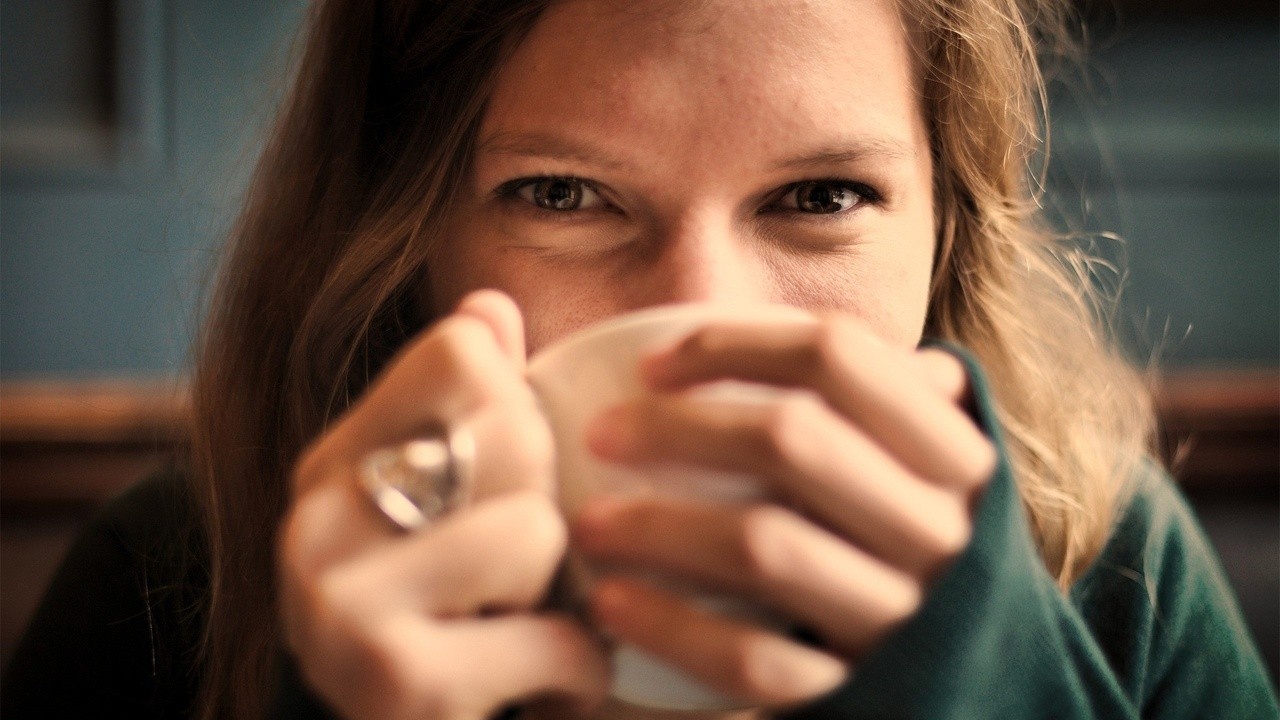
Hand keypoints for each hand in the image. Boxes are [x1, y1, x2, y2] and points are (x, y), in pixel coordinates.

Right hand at [278, 290, 608, 719]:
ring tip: (520, 625)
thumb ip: (465, 407)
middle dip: (547, 507)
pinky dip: (578, 669)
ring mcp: (343, 600)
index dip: (520, 408)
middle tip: (519, 571)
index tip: (508, 479)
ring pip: (536, 531)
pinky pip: (556, 638)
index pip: (463, 352)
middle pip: (513, 431)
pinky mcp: (395, 678)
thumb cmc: (431, 622)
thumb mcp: (435, 508)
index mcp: (332, 460)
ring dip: (562, 595)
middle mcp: (318, 517)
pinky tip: (541, 684)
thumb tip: (492, 303)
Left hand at [574, 315, 995, 707]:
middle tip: (601, 434)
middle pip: (791, 440)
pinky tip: (613, 604)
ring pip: (763, 546)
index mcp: (955, 456)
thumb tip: (823, 341)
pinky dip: (673, 627)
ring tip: (589, 525)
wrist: (984, 693)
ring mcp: (902, 618)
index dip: (734, 344)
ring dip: (657, 526)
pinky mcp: (856, 693)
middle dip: (674, 427)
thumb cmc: (922, 555)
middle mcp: (940, 529)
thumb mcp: (932, 474)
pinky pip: (753, 659)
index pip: (839, 356)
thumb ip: (892, 406)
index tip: (651, 365)